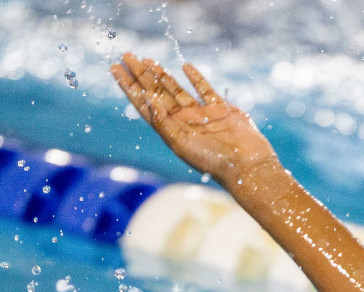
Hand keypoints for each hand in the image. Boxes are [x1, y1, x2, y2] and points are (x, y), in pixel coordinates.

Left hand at [110, 53, 278, 184]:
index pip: (144, 104)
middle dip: (141, 74)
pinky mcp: (221, 109)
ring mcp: (202, 114)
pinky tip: (185, 67)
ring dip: (162, 74)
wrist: (247, 165)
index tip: (116, 68)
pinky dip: (196, 78)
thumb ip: (162, 121)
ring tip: (147, 59)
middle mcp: (183, 121)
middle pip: (157, 92)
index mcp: (171, 130)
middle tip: (127, 55)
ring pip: (177, 89)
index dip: (129, 85)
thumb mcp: (181, 143)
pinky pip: (205, 90)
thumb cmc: (213, 161)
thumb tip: (146, 97)